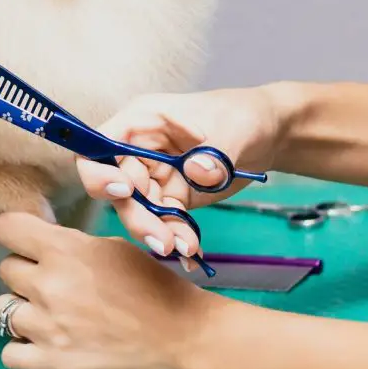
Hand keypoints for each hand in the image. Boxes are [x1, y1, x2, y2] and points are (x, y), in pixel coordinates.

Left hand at [0, 213, 211, 368]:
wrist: (180, 335)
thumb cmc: (149, 285)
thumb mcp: (108, 247)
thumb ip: (66, 243)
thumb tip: (34, 238)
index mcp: (64, 250)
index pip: (5, 228)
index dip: (14, 233)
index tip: (26, 242)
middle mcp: (49, 285)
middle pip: (5, 269)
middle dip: (25, 272)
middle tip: (51, 282)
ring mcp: (48, 327)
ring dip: (19, 309)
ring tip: (45, 313)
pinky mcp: (52, 363)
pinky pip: (8, 353)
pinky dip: (21, 348)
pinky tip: (43, 341)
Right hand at [75, 86, 283, 263]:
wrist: (268, 134)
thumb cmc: (242, 116)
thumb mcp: (233, 129)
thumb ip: (213, 153)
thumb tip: (195, 172)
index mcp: (141, 123)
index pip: (98, 146)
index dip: (100, 171)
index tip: (125, 191)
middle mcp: (139, 151)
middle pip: (115, 187)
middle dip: (136, 216)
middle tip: (162, 241)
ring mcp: (154, 176)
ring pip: (138, 210)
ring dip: (157, 232)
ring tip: (185, 249)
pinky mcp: (172, 197)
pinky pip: (165, 222)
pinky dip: (177, 238)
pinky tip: (193, 253)